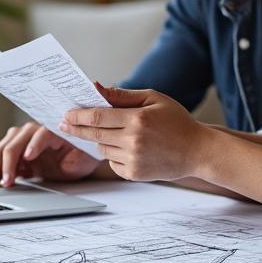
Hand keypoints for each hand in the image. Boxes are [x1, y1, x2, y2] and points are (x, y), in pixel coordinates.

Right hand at [0, 121, 100, 186]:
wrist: (76, 160)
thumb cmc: (82, 156)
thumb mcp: (84, 158)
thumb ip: (77, 157)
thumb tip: (71, 156)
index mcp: (53, 130)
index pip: (41, 134)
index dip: (34, 145)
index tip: (29, 158)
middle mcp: (34, 131)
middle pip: (16, 141)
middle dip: (8, 161)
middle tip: (6, 181)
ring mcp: (22, 141)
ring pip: (3, 148)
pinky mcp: (16, 153)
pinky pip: (0, 159)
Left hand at [61, 85, 211, 181]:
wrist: (198, 151)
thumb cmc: (177, 121)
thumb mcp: (153, 99)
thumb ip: (123, 95)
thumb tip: (97, 88)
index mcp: (137, 119)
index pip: (97, 117)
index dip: (78, 115)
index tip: (66, 114)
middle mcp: (133, 141)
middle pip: (94, 135)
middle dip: (75, 129)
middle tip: (63, 124)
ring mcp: (133, 160)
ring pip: (102, 150)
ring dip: (99, 141)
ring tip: (111, 134)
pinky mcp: (134, 174)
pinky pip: (112, 163)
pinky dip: (113, 155)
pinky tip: (127, 148)